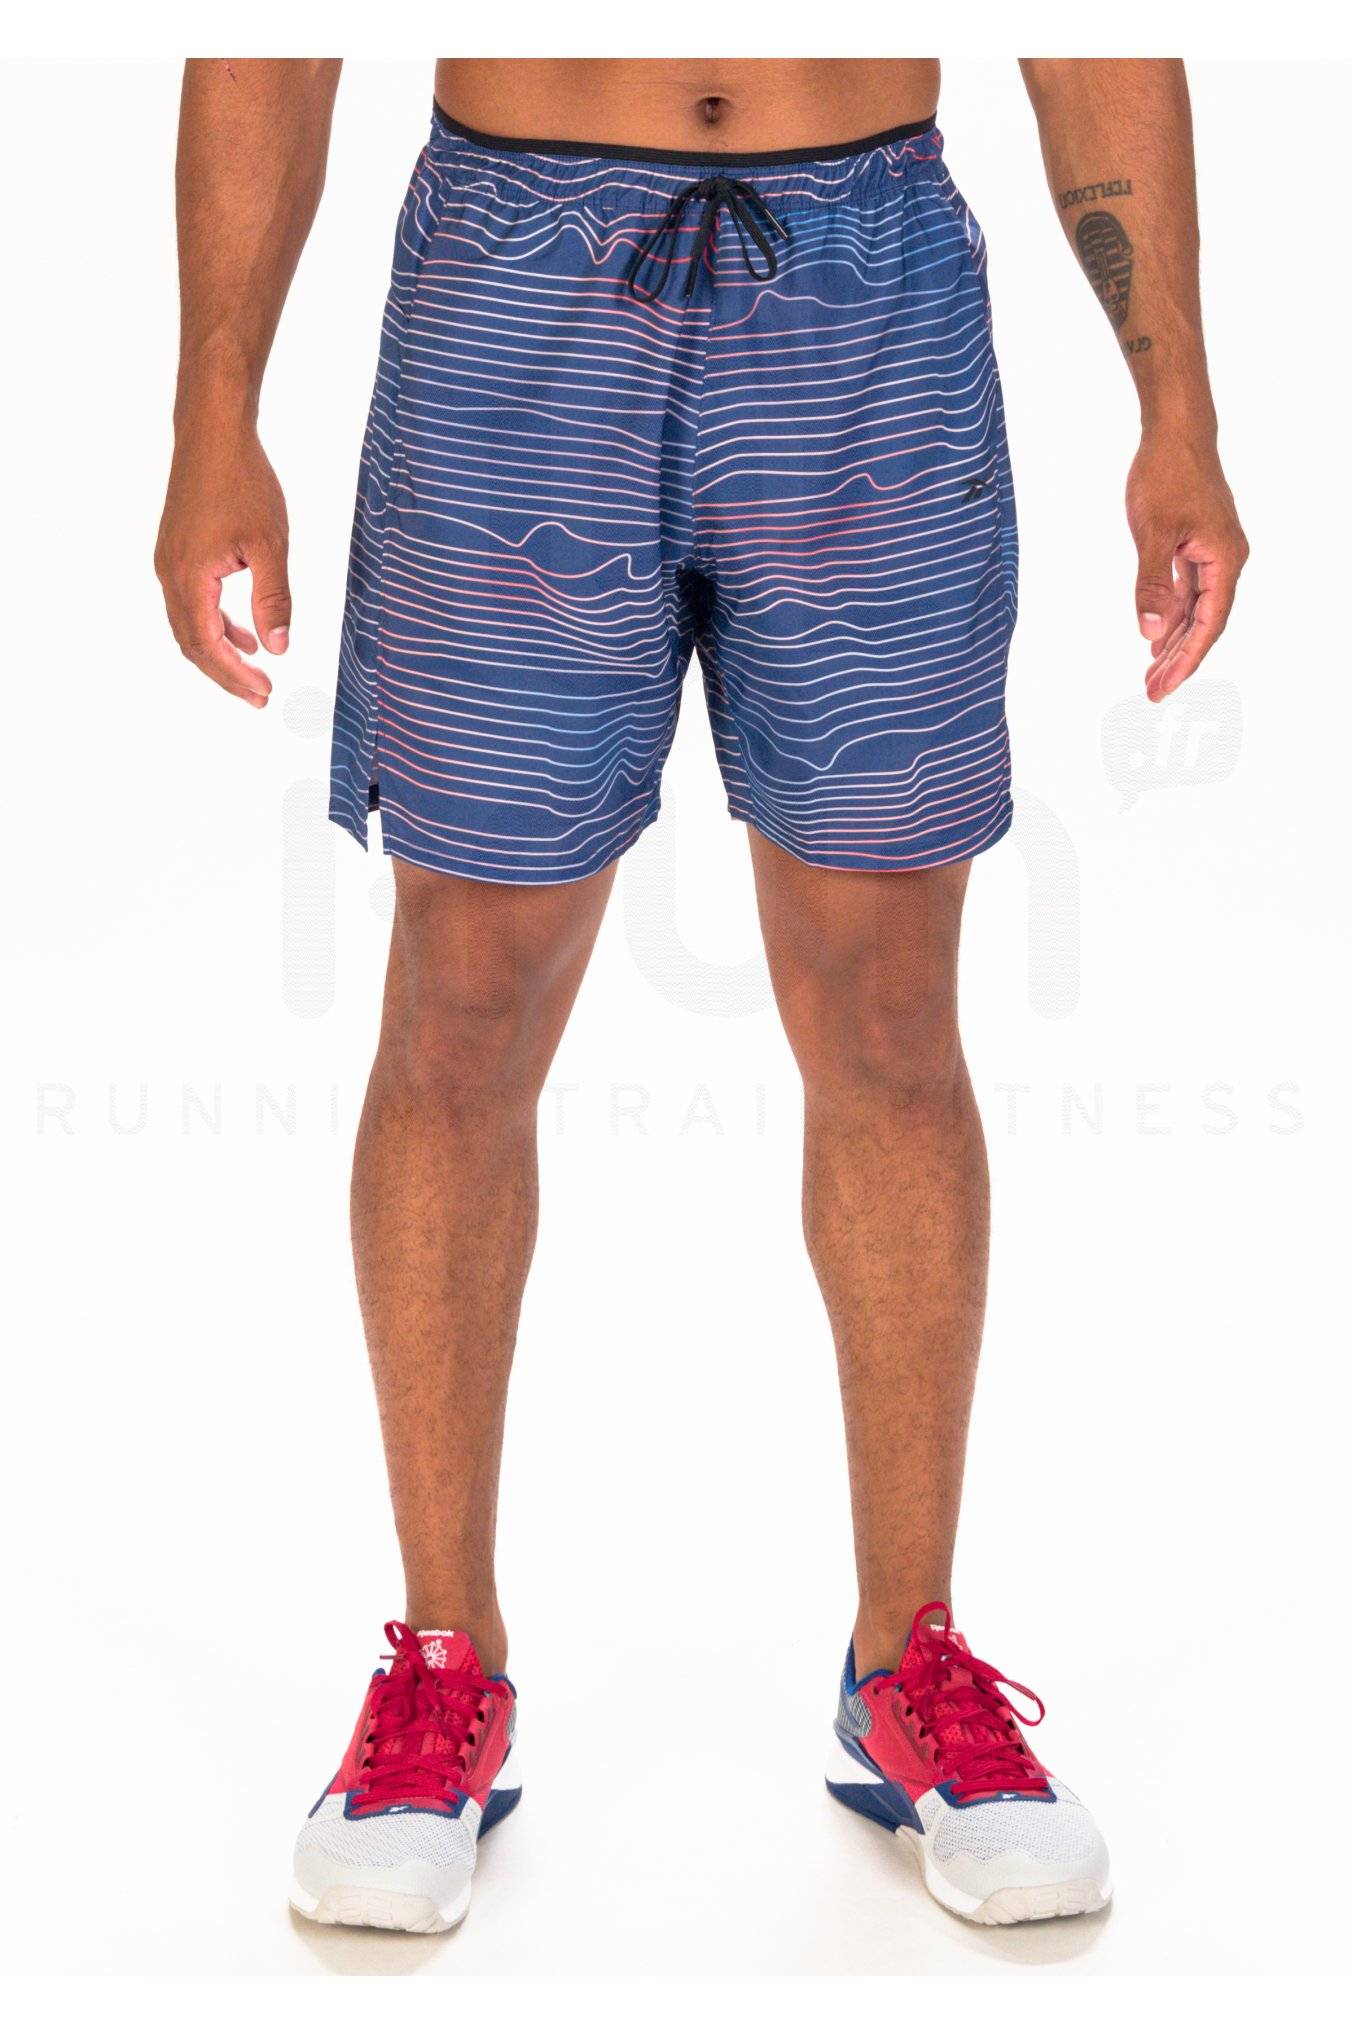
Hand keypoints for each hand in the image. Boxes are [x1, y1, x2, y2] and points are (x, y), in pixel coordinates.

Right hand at [155, 424, 289, 707]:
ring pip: (189, 624)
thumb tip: (279, 647)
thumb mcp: (269, 544)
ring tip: (255, 670)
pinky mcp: (177, 550)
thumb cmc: (243, 481)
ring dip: (220, 650)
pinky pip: (191, 602)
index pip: (207, 644)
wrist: (213, 433)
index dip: (234, 675)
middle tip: (260, 695)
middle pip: (192, 642)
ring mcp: (169, 561)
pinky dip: (216, 624)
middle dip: (226, 673)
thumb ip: (274, 599)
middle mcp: (170, 572)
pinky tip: (244, 630)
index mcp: (189, 575)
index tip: (264, 693)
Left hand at [1126, 428, 1247, 702]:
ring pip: (1194, 609)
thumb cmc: (1166, 475)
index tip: (1163, 687)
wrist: (1175, 432)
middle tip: (1152, 691)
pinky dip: (1171, 613)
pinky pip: (1187, 590)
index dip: (1186, 660)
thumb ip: (1152, 585)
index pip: (1208, 625)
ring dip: (1173, 640)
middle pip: (1204, 624)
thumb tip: (1150, 632)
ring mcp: (1212, 552)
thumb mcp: (1153, 534)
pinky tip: (1155, 636)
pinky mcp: (1197, 544)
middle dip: (1178, 659)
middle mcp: (1225, 560)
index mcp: (1224, 560)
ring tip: (1151, 673)